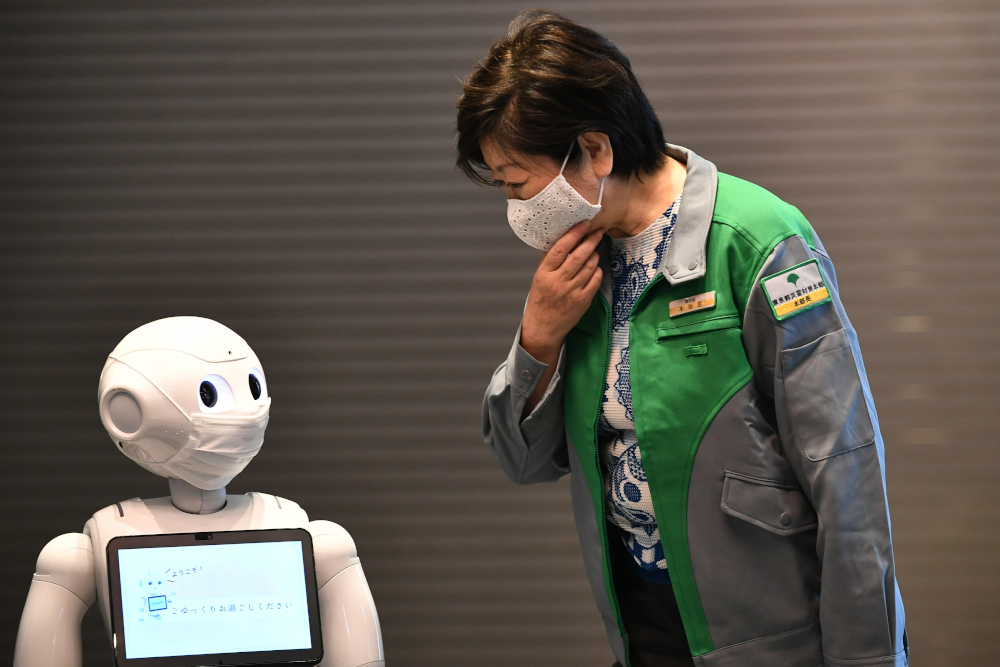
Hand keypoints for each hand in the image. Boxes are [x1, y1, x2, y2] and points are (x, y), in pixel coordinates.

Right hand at [519, 223, 603, 413]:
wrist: (543, 328)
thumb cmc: (540, 301)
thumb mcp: (538, 278)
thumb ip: (549, 260)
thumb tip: (561, 238)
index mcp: (544, 274)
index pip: (560, 249)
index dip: (573, 234)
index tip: (583, 224)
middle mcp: (558, 282)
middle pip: (578, 256)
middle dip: (590, 241)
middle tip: (597, 230)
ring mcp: (572, 292)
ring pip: (589, 266)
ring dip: (594, 254)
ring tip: (594, 248)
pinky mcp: (583, 301)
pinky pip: (594, 280)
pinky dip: (596, 270)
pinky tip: (594, 266)